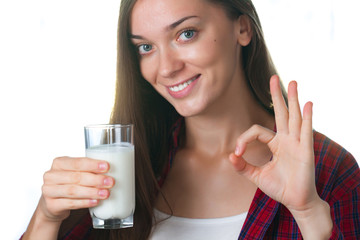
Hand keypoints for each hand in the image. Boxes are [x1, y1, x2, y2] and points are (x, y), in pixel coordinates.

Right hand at [39, 157, 114, 221]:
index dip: (92, 165)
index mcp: (59, 163)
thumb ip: (88, 170)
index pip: (77, 162)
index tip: (107, 167)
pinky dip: (85, 202)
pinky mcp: (51, 205)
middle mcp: (51, 176)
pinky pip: (70, 203)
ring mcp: (49, 191)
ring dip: (92, 192)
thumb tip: (111, 171)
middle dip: (95, 180)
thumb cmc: (68, 184)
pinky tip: (95, 201)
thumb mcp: (75, 173)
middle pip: (76, 177)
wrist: (53, 204)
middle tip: (110, 182)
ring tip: (105, 193)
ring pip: (73, 191)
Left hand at [229, 75, 317, 212]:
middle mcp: (287, 140)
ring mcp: (297, 143)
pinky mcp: (305, 150)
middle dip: (277, 95)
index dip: (244, 138)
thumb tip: (229, 155)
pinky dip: (307, 117)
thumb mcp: (256, 176)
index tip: (237, 152)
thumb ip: (243, 167)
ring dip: (293, 99)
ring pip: (294, 117)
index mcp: (276, 144)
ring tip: (292, 82)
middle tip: (273, 77)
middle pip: (281, 113)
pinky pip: (306, 131)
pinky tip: (307, 104)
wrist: (295, 202)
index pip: (258, 130)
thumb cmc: (279, 188)